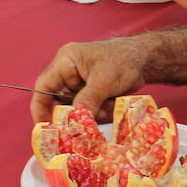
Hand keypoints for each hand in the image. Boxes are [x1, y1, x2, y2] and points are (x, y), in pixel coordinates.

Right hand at [31, 38, 148, 121]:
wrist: (146, 59)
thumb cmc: (124, 59)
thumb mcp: (104, 81)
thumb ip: (88, 100)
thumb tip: (76, 119)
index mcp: (66, 61)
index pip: (44, 86)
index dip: (40, 107)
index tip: (44, 127)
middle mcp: (69, 72)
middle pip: (60, 100)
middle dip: (74, 112)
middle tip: (85, 123)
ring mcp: (81, 82)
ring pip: (76, 107)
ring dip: (90, 112)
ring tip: (107, 105)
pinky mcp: (92, 91)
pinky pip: (88, 108)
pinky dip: (99, 110)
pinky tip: (112, 103)